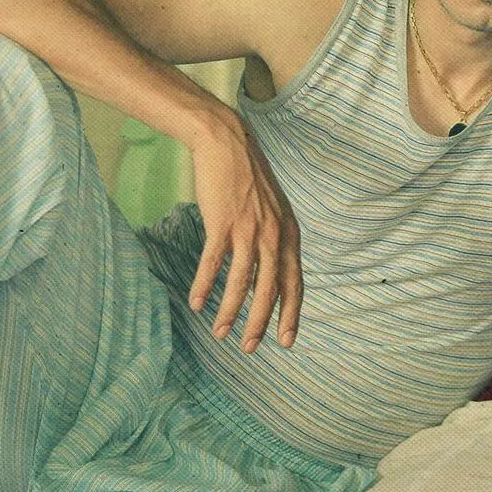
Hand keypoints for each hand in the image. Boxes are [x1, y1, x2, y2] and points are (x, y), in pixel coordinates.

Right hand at [186, 110, 301, 353]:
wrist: (227, 142)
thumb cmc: (248, 177)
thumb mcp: (274, 209)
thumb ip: (276, 239)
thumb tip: (271, 270)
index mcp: (290, 233)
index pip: (295, 282)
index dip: (291, 314)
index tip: (288, 341)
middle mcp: (274, 234)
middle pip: (271, 289)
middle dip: (262, 323)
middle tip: (252, 348)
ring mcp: (248, 229)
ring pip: (242, 282)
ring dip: (231, 312)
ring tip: (221, 334)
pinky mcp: (222, 222)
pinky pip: (213, 263)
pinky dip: (205, 285)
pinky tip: (197, 304)